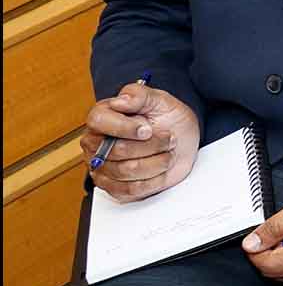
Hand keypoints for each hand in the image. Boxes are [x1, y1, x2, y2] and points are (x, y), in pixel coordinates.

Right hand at [82, 82, 200, 202]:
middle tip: (169, 138)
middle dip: (151, 145)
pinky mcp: (114, 187)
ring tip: (168, 152)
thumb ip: (140, 95)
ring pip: (125, 171)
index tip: (148, 129)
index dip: (125, 127)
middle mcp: (96, 143)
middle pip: (116, 150)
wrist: (182, 140)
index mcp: (102, 117)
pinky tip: (161, 167)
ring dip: (156, 162)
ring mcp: (102, 167)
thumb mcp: (161, 100)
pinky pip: (130, 190)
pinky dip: (153, 179)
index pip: (99, 121)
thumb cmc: (168, 119)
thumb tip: (120, 100)